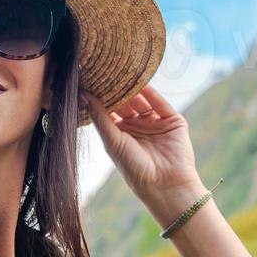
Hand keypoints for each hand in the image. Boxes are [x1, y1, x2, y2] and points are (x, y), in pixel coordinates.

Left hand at [83, 83, 202, 209]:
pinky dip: (152, 92)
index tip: (91, 80)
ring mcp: (155, 123)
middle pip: (126, 102)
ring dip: (134, 89)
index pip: (110, 110)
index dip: (102, 97)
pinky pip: (161, 103)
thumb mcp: (112, 141)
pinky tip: (142, 81)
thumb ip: (99, 117)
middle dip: (118, 90)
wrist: (165, 184)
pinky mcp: (173, 121)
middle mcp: (137, 127)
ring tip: (123, 73)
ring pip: (143, 100)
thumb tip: (83, 94)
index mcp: (121, 134)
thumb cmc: (134, 168)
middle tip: (107, 72)